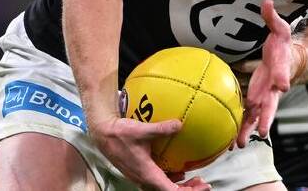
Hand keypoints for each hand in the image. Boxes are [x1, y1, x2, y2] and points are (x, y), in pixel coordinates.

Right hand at [94, 116, 208, 189]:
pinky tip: (180, 171)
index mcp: (147, 174)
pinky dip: (171, 179)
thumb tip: (180, 124)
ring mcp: (142, 176)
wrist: (103, 134)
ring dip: (180, 186)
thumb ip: (162, 128)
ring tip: (195, 180)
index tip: (202, 185)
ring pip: (164, 187)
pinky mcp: (141, 171)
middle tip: (204, 183)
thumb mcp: (142, 130)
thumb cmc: (120, 134)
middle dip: (188, 190)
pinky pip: (159, 180)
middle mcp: (145, 179)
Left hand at [235, 0, 293, 146]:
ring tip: (238, 144)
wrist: (288, 62)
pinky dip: (240, 128)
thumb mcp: (280, 28)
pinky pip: (248, 116)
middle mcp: (274, 87)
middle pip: (271, 104)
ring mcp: (265, 96)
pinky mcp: (256, 101)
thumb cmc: (282, 45)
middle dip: (267, 117)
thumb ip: (272, 17)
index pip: (282, 73)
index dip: (283, 78)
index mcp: (280, 68)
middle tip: (262, 131)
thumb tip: (266, 1)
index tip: (283, 86)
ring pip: (257, 116)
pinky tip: (228, 142)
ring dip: (249, 130)